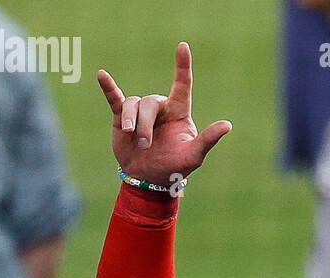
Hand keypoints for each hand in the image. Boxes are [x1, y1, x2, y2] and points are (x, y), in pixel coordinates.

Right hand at [97, 42, 230, 187]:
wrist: (148, 179)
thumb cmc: (175, 168)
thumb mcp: (193, 156)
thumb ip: (208, 139)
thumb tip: (228, 125)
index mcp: (179, 114)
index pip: (182, 86)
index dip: (182, 66)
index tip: (183, 46)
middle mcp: (161, 109)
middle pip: (150, 102)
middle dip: (146, 124)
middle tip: (146, 144)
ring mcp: (141, 112)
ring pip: (133, 104)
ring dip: (132, 122)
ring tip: (135, 141)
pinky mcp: (121, 116)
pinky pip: (115, 98)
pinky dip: (108, 87)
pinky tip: (101, 75)